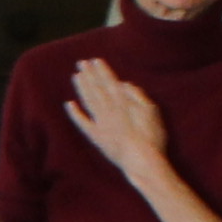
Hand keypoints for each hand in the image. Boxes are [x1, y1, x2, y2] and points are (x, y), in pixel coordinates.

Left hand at [68, 55, 174, 183]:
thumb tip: (122, 84)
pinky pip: (82, 123)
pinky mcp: (96, 137)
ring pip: (88, 101)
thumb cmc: (152, 136)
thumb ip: (137, 95)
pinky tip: (69, 104)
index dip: (102, 71)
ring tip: (76, 76)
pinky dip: (75, 113)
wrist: (142, 160)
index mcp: (123, 102)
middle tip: (81, 63)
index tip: (95, 60)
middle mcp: (108, 110)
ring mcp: (100, 124)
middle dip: (89, 75)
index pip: (110, 82)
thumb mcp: (151, 110)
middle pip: (96, 89)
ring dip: (82, 88)